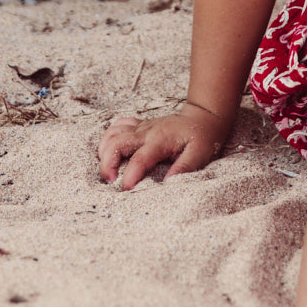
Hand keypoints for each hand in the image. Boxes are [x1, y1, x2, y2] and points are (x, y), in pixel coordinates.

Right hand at [98, 102, 229, 188]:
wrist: (202, 117)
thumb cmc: (202, 138)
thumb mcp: (200, 153)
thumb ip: (185, 167)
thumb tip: (168, 184)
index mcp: (160, 140)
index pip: (140, 158)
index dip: (130, 175)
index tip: (126, 189)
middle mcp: (146, 132)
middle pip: (117, 143)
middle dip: (107, 163)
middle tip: (110, 181)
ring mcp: (141, 127)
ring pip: (113, 134)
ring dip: (105, 151)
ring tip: (107, 169)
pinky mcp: (139, 125)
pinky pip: (117, 126)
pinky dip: (109, 137)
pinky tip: (110, 151)